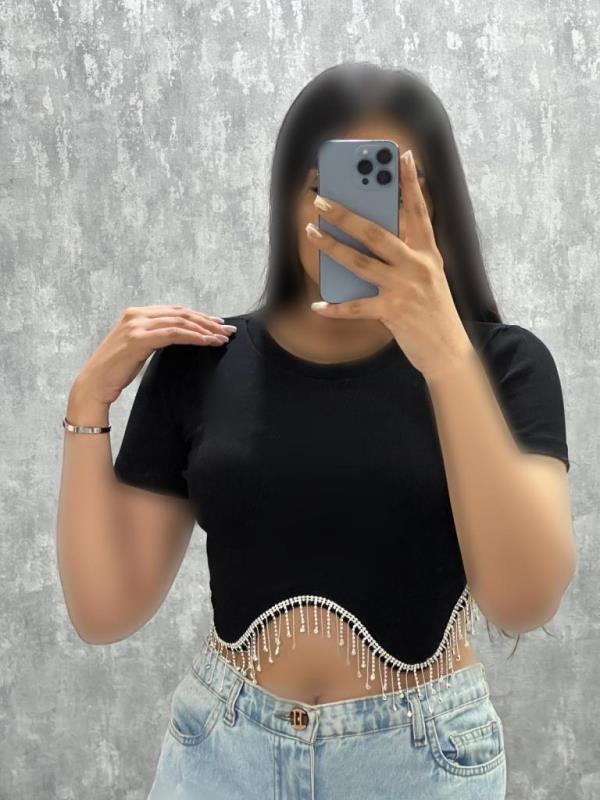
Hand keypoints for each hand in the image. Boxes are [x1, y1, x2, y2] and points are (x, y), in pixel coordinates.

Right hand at [70, 305, 235, 408]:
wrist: (94, 384)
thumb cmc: (116, 370)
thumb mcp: (138, 348)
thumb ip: (156, 337)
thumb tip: (182, 337)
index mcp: (137, 314)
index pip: (176, 311)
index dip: (199, 317)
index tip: (218, 325)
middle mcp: (136, 314)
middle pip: (181, 313)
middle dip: (207, 322)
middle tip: (227, 331)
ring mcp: (136, 325)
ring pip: (180, 322)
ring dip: (205, 330)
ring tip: (222, 338)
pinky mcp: (138, 338)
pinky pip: (174, 334)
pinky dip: (194, 337)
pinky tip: (208, 343)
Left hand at [304, 149, 473, 382]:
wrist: (448, 350)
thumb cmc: (434, 311)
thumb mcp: (429, 276)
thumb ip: (407, 255)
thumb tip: (373, 238)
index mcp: (428, 253)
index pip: (418, 211)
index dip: (409, 182)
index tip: (401, 155)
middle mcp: (417, 265)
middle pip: (376, 232)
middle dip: (346, 214)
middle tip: (323, 201)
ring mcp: (404, 288)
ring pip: (360, 262)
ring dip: (331, 246)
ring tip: (310, 232)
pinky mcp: (393, 311)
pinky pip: (356, 307)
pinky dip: (334, 308)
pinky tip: (317, 305)